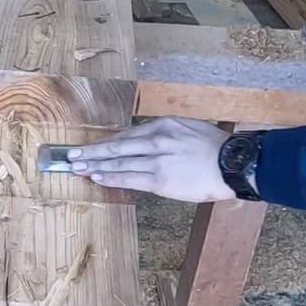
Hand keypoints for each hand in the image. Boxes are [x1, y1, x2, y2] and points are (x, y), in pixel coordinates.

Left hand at [68, 118, 235, 202]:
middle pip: (116, 145)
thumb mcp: (188, 129)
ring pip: (118, 162)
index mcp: (162, 125)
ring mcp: (156, 160)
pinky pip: (129, 178)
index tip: (93, 145)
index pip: (127, 134)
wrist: (233, 164)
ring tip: (78, 167)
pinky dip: (111, 177)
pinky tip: (97, 177)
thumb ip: (166, 134)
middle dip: (92, 151)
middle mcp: (155, 140)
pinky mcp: (160, 180)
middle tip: (72, 155)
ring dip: (95, 165)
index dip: (107, 141)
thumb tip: (146, 143)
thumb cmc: (215, 148)